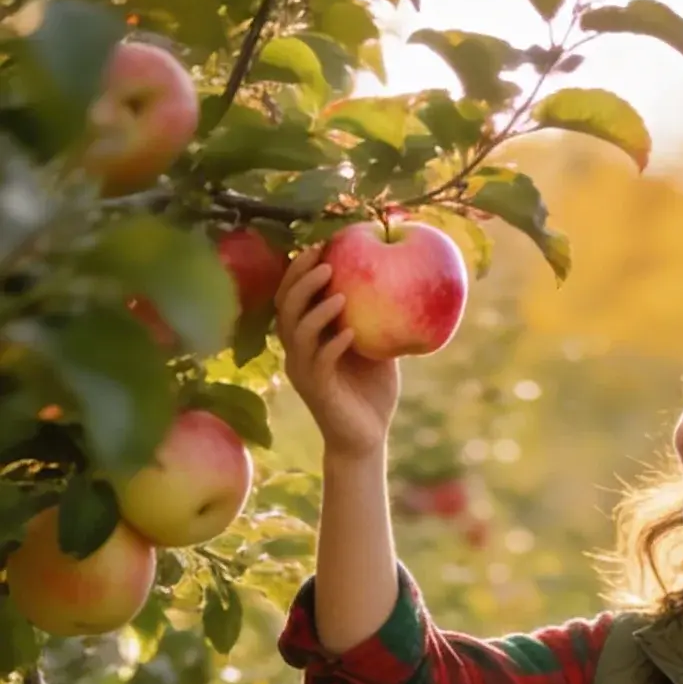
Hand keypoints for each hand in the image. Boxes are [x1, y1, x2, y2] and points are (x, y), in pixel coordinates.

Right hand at [276, 243, 399, 461]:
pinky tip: (351, 332)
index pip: (291, 294)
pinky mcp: (317, 391)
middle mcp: (297, 351)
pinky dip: (334, 344)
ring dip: (315, 308)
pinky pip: (319, 362)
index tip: (321, 244)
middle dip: (300, 279)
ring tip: (338, 292)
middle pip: (285, 306)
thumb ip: (376, 316)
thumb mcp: (376, 346)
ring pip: (296, 332)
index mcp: (306, 336)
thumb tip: (396, 276)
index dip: (299, 268)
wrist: (367, 439)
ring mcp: (304, 371)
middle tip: (323, 259)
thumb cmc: (372, 392)